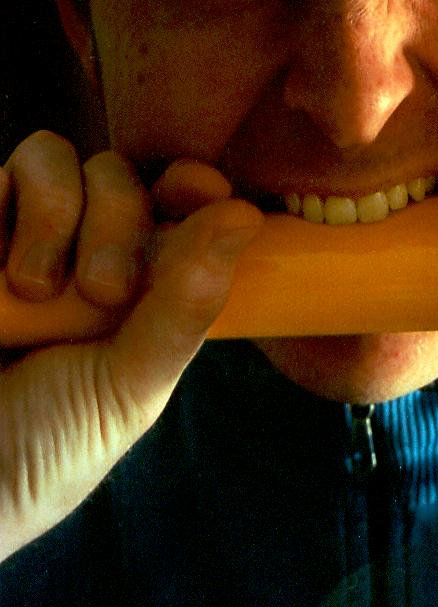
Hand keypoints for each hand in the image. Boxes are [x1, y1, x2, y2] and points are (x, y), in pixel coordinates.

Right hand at [0, 132, 262, 560]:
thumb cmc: (46, 450)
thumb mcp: (130, 387)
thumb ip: (184, 304)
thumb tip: (245, 215)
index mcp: (140, 284)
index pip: (175, 203)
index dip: (192, 184)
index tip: (202, 190)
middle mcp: (79, 250)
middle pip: (118, 174)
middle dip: (118, 221)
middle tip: (103, 291)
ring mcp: (17, 238)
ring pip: (51, 156)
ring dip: (55, 212)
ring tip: (35, 287)